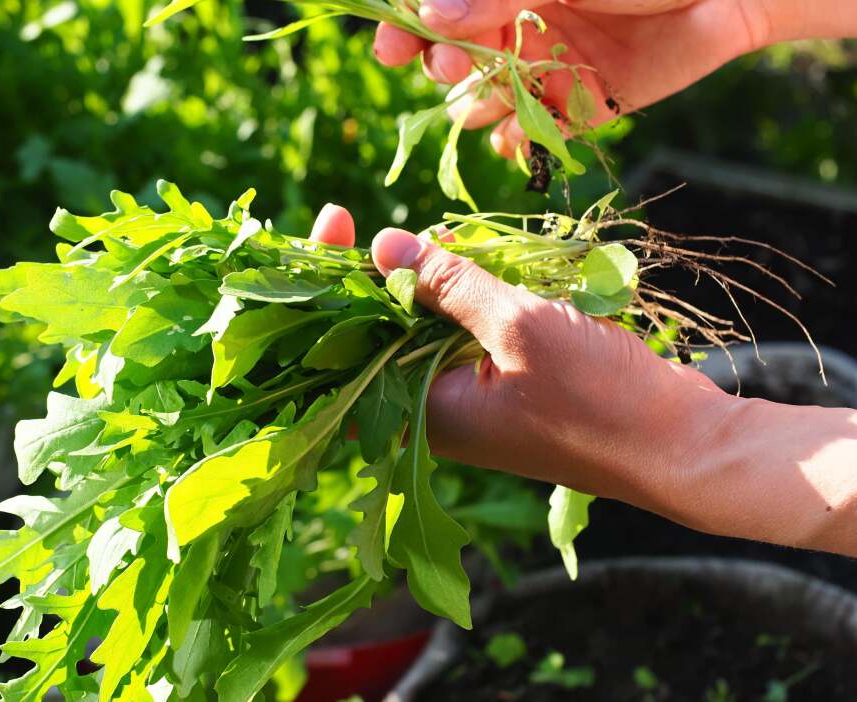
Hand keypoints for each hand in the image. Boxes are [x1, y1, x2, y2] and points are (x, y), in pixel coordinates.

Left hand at [310, 203, 723, 507]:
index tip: (337, 221)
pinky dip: (472, 294)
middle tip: (387, 224)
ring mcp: (471, 398)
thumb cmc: (597, 398)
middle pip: (381, 330)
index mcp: (417, 411)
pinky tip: (480, 256)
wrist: (682, 447)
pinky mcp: (505, 384)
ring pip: (427, 326)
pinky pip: (469, 331)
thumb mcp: (517, 326)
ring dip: (434, 278)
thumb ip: (449, 285)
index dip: (330, 280)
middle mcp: (433, 408)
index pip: (343, 342)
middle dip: (383, 272)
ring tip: (444, 237)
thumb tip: (384, 245)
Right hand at [373, 0, 774, 158]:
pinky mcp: (577, 108)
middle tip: (453, 66)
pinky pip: (526, 136)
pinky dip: (516, 142)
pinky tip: (519, 135)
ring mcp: (543, 70)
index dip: (405, 31)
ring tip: (489, 98)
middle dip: (441, 67)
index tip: (389, 47)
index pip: (435, 13)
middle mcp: (515, 29)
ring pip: (481, 103)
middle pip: (449, 60)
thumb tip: (430, 16)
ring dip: (475, 107)